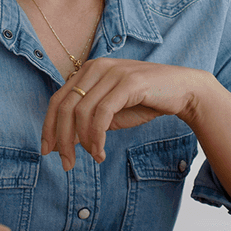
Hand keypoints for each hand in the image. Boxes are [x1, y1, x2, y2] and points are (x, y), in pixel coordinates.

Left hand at [42, 58, 206, 170]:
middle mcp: (96, 67)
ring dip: (83, 142)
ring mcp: (112, 73)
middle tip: (66, 163)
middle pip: (65, 107)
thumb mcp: (110, 112)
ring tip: (94, 157)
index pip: (58, 100)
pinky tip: (100, 152)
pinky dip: (96, 137)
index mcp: (88, 71)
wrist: (183, 90)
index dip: (48, 127)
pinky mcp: (128, 82)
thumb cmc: (145, 101)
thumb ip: (87, 121)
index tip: (47, 151)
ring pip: (81, 112)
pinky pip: (102, 114)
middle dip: (62, 139)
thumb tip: (63, 142)